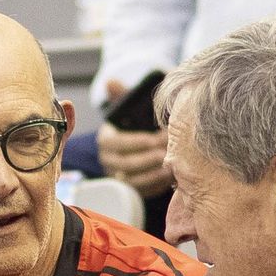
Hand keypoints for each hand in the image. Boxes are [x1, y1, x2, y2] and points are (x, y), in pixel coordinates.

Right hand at [98, 79, 173, 197]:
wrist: (141, 144)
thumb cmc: (136, 123)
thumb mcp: (128, 107)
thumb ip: (122, 95)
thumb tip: (111, 82)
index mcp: (106, 139)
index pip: (115, 143)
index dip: (136, 141)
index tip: (154, 138)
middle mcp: (109, 160)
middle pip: (125, 164)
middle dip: (147, 159)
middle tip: (167, 153)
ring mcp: (118, 177)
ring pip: (132, 181)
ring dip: (152, 175)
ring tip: (170, 168)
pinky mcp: (130, 190)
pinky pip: (141, 192)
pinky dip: (155, 187)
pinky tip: (170, 179)